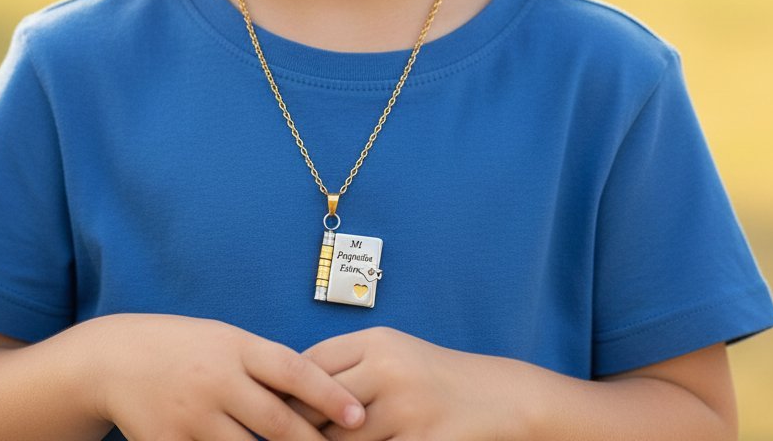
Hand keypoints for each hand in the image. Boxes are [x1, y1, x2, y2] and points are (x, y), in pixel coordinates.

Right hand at [81, 314, 365, 440]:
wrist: (117, 358)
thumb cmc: (185, 347)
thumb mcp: (226, 341)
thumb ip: (265, 365)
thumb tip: (317, 392)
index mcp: (236, 347)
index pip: (292, 369)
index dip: (327, 394)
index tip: (357, 415)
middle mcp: (217, 380)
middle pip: (276, 421)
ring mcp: (192, 417)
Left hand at [291, 326, 535, 440]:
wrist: (499, 396)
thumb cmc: (434, 377)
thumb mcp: (392, 353)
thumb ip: (348, 364)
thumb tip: (292, 386)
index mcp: (376, 341)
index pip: (310, 364)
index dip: (288, 390)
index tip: (273, 408)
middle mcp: (388, 368)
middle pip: (319, 403)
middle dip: (301, 426)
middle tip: (282, 436)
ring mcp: (406, 407)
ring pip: (341, 439)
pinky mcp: (423, 440)